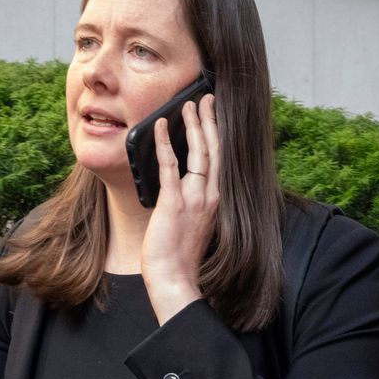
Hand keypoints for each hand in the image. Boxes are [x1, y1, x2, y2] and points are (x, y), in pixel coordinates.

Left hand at [141, 93, 219, 324]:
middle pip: (214, 150)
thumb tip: (180, 184)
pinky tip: (160, 126)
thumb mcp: (192, 224)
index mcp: (215, 200)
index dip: (217, 135)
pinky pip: (170, 166)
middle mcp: (210, 196)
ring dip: (193, 125)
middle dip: (210, 121)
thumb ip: (191, 202)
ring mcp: (194, 198)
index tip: (213, 115)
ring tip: (188, 105)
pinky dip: (165, 143)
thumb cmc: (180, 257)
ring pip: (198, 153)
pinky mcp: (174, 202)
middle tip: (206, 98)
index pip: (219, 160)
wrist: (175, 279)